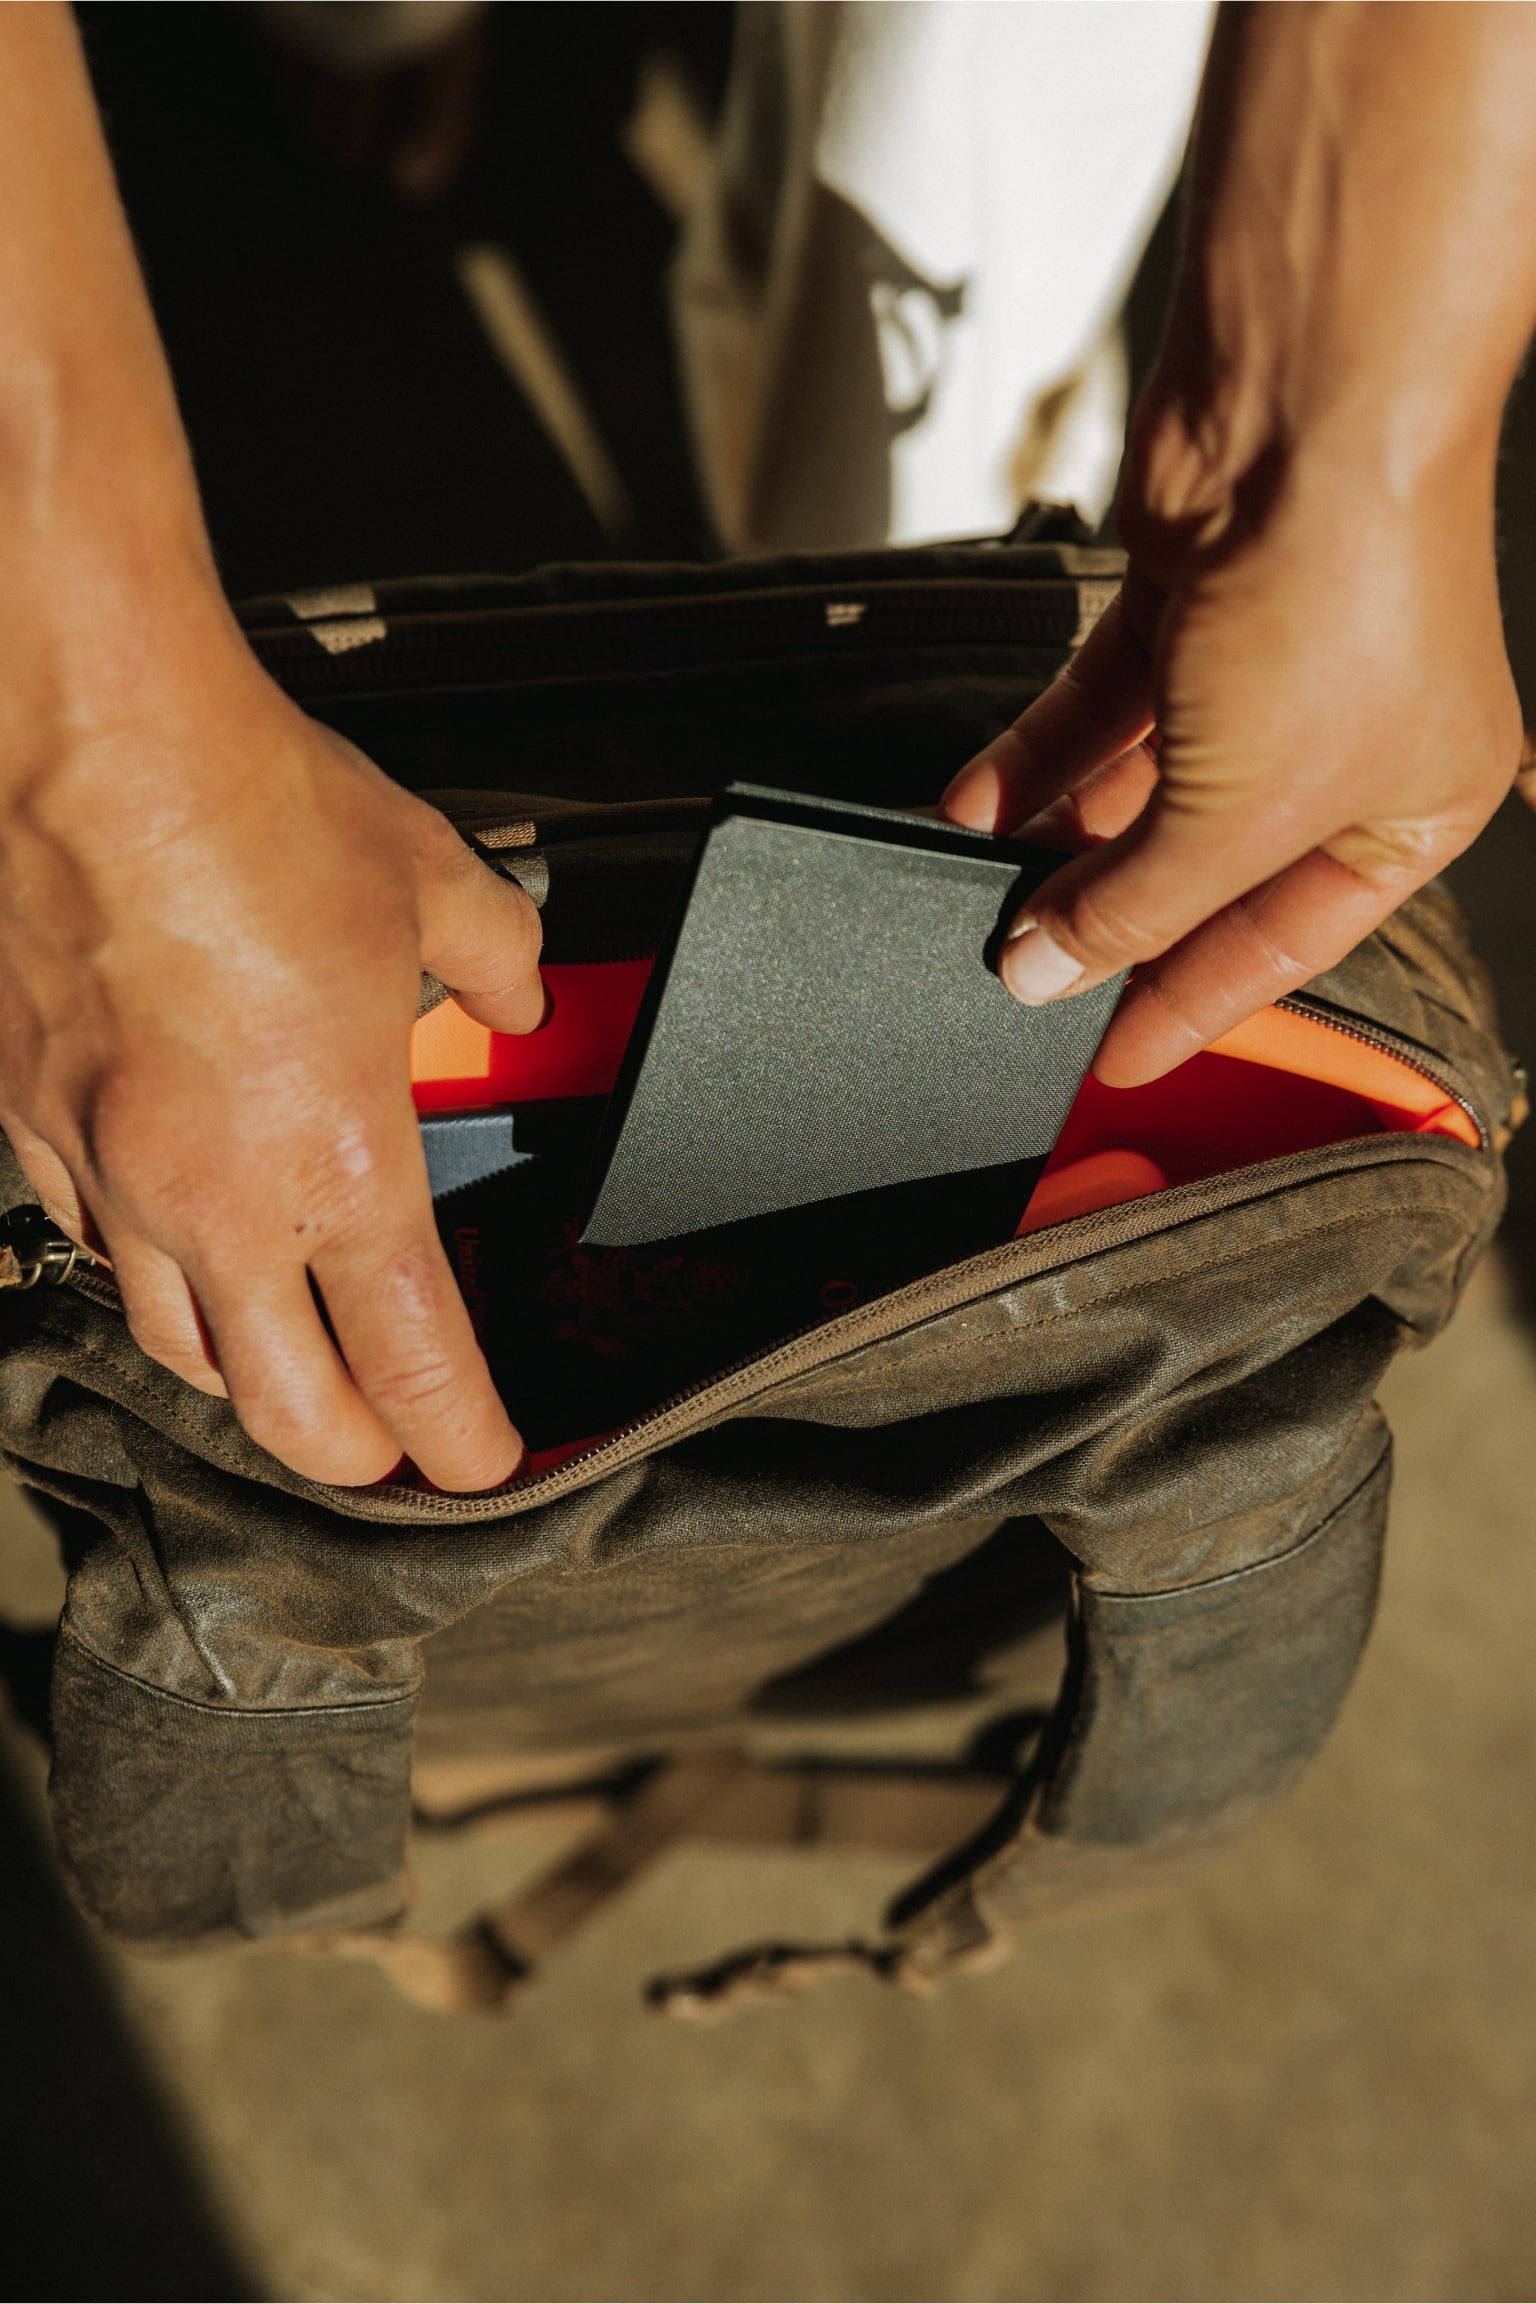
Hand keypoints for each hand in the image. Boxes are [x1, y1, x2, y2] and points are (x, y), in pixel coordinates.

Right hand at [0, 648, 541, 1490]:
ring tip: (285, 1368)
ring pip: (175, 1343)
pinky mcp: (32, 1122)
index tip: (479, 1461)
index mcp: (338, 1163)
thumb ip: (498, 966)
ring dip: (244, 1377)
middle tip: (389, 1446)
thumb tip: (513, 995)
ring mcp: (108, 1173)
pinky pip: (87, 1244)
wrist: (87, 736)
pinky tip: (171, 1249)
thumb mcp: (438, 885)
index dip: (457, 1439)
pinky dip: (145, 1272)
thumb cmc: (249, 808)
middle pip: (286, 1409)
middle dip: (351, 1451)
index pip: (413, 1365)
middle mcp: (216, 1199)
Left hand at [941, 0, 1535, 1086]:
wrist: (1310, 397)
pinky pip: (1093, 711)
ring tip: (981, 898)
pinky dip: (1032, 759)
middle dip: (1108, 918)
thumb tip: (1046, 974)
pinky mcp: (1182, 605)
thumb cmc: (1346, 589)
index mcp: (1412, 812)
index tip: (1109, 1059)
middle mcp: (1343, 741)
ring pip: (1137, 788)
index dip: (1191, 1008)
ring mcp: (1258, 666)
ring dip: (1055, 841)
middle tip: (1021, 977)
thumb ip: (1133, 906)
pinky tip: (973, 809)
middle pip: (1201, 867)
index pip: (1282, 946)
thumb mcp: (1237, 810)